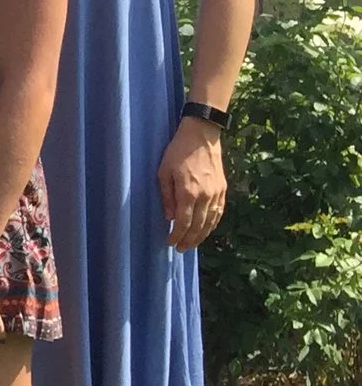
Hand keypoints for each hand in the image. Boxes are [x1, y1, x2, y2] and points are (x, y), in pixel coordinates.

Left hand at [159, 118, 227, 249]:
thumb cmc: (177, 152)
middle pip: (199, 226)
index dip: (177, 235)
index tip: (170, 243)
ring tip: (192, 243)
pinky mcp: (223, 189)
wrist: (202, 136)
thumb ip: (166, 196)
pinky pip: (219, 212)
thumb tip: (169, 217)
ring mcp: (216, 193)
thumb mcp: (163, 172)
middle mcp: (205, 196)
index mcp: (188, 192)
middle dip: (189, 240)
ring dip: (202, 235)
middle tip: (180, 249)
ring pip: (211, 221)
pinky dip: (213, 223)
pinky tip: (207, 229)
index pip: (184, 222)